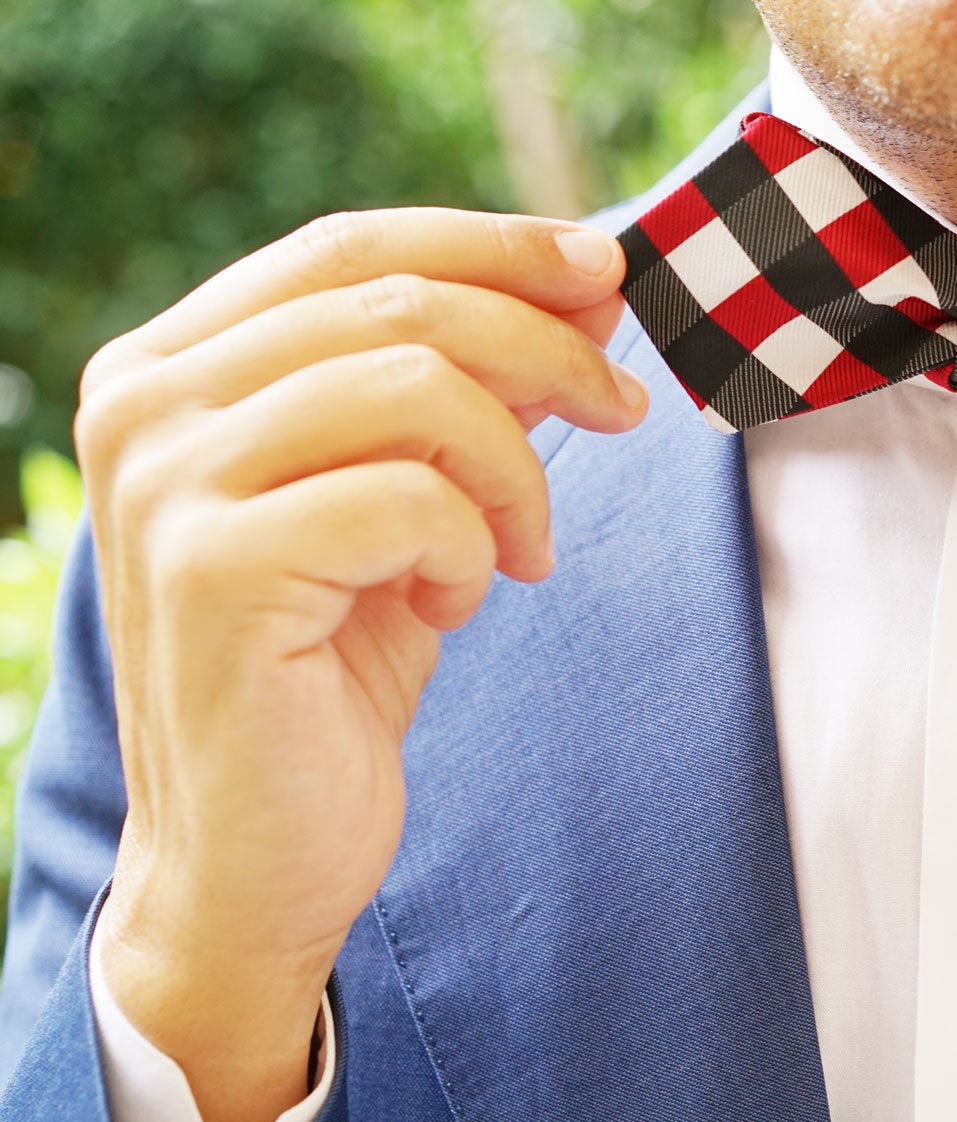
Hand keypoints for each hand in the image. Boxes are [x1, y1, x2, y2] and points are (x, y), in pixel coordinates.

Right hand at [81, 208, 647, 1121]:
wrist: (258, 856)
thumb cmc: (331, 676)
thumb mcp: (404, 506)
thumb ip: (459, 394)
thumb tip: (584, 287)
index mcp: (171, 368)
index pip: (348, 245)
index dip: (493, 245)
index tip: (607, 271)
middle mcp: (145, 406)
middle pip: (394, 300)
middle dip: (545, 347)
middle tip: (624, 411)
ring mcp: (167, 484)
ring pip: (415, 384)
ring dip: (515, 466)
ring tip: (522, 548)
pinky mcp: (215, 570)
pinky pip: (411, 498)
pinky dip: (473, 549)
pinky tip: (456, 607)